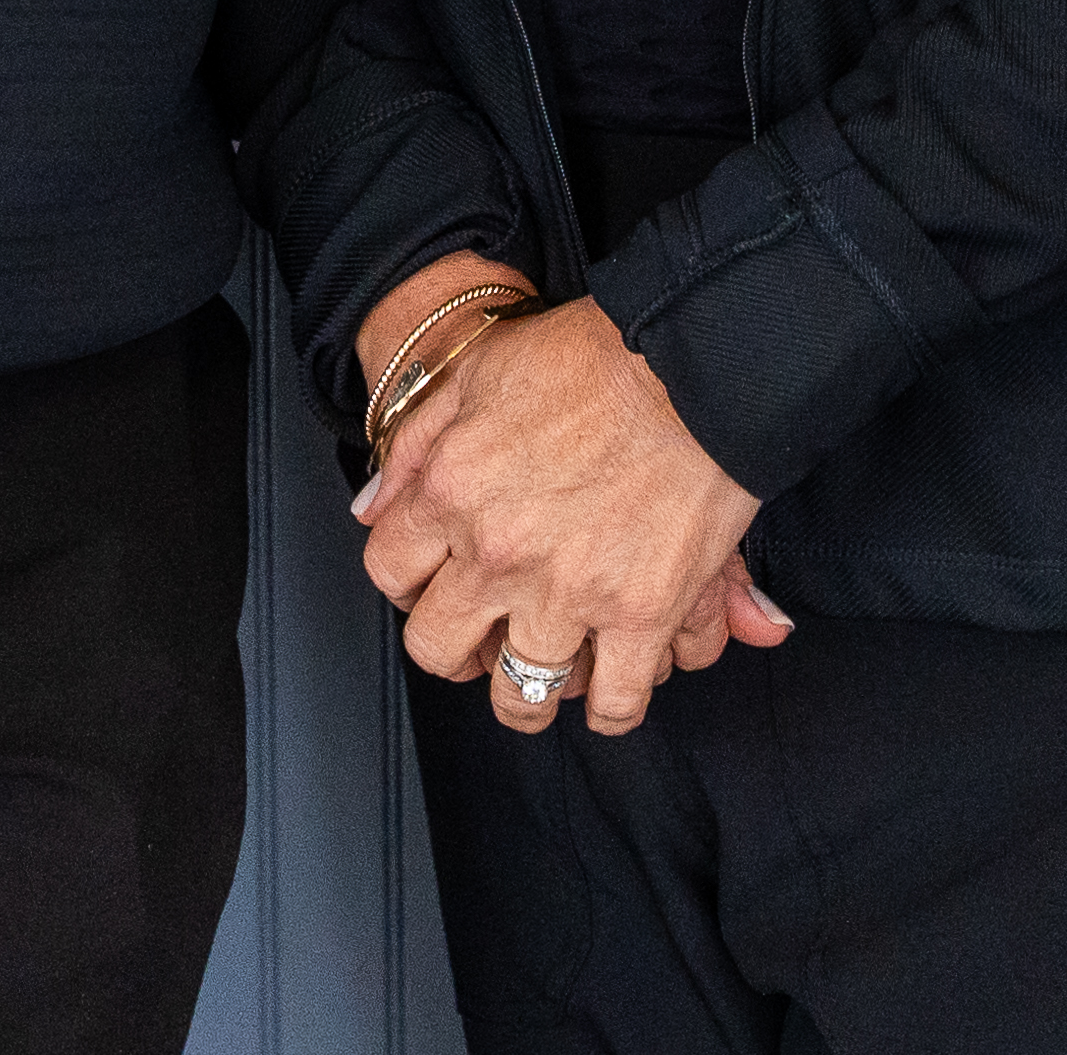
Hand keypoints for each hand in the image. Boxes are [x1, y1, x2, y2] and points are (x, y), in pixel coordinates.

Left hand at [354, 292, 784, 737]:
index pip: (389, 571)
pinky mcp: (641, 615)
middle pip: (438, 646)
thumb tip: (373, 508)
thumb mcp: (478, 371)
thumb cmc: (594, 355)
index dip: (407, 581)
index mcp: (451, 490)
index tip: (429, 583)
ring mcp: (568, 593)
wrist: (693, 361)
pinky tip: (609, 693)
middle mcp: (498, 553)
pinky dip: (611, 710)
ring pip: (520, 693)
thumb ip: (416, 443)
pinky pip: (615, 701)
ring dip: (524, 695)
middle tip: (477, 639)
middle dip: (452, 649)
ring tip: (538, 680)